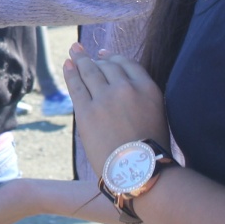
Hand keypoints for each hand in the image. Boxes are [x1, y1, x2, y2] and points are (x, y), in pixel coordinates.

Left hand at [64, 47, 168, 176]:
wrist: (138, 171)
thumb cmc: (149, 151)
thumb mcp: (157, 116)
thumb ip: (142, 98)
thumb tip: (126, 87)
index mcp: (148, 89)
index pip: (128, 64)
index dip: (114, 58)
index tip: (106, 55)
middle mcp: (126, 88)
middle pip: (107, 66)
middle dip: (95, 58)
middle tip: (82, 51)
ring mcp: (105, 98)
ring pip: (90, 71)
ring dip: (80, 60)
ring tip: (74, 51)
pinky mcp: (87, 111)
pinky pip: (77, 86)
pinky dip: (71, 73)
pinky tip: (67, 65)